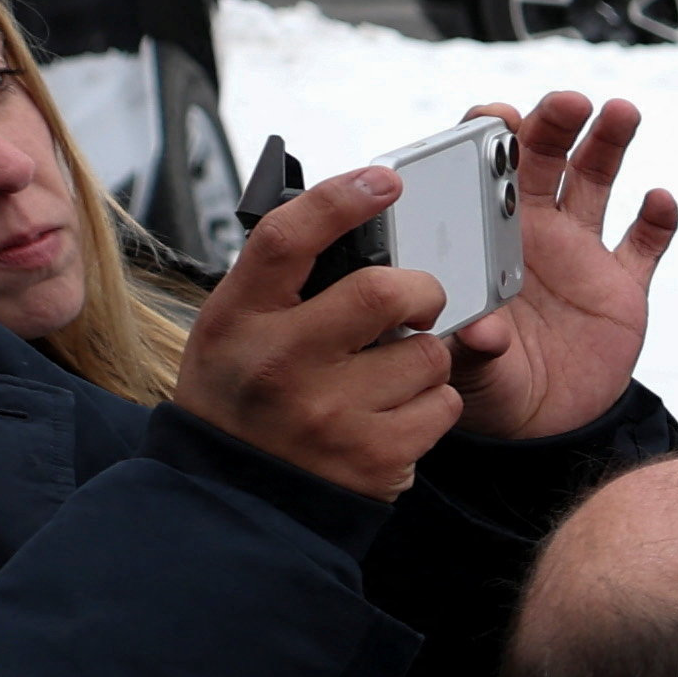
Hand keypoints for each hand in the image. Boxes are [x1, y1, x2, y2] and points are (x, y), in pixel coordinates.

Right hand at [169, 167, 453, 499]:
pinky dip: (432, 405)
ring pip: (428, 353)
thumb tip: (355, 228)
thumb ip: (284, 286)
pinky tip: (393, 415)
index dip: (342, 200)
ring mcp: (330, 412)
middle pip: (386, 292)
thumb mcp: (234, 331)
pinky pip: (442, 404)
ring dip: (424, 359)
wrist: (235, 497)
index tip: (385, 179)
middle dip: (421, 290)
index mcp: (240, 318)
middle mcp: (282, 362)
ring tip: (386, 376)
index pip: (289, 240)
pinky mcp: (375, 455)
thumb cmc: (242, 401)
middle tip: (417, 301)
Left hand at [442, 92, 675, 442]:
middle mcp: (531, 233)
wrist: (546, 426)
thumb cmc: (489, 389)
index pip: (481, 171)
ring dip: (608, 143)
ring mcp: (580, 255)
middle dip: (554, 123)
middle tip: (568, 102)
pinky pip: (644, 244)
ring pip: (597, 181)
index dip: (489, 136)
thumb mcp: (470, 375)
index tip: (499, 117)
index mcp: (483, 238)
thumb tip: (481, 331)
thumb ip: (471, 351)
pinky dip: (656, 220)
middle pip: (544, 158)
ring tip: (620, 112)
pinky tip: (659, 201)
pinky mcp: (622, 286)